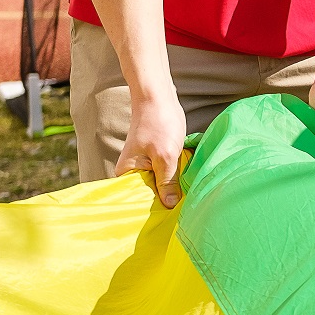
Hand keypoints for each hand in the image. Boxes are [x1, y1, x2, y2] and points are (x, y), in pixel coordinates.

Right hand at [117, 90, 188, 205]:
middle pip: (151, 194)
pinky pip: (168, 174)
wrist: (159, 96)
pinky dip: (177, 177)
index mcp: (127, 173)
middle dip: (166, 199)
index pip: (138, 200)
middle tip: (183, 210)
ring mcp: (148, 165)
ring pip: (162, 184)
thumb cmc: (158, 123)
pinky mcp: (160, 158)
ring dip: (174, 188)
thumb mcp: (165, 156)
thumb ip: (167, 182)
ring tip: (187, 198)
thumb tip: (170, 206)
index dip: (154, 209)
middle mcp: (134, 171)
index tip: (170, 218)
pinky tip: (187, 183)